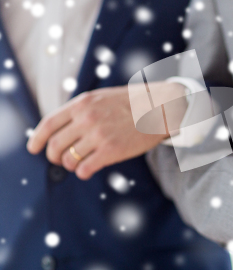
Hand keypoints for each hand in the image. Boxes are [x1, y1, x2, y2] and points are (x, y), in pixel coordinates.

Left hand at [27, 83, 187, 179]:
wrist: (161, 107)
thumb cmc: (133, 103)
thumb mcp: (102, 97)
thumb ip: (82, 110)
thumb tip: (62, 128)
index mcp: (82, 104)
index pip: (48, 124)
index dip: (37, 139)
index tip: (34, 148)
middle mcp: (87, 119)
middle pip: (55, 145)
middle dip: (53, 156)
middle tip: (59, 159)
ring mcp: (99, 135)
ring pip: (69, 159)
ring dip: (70, 165)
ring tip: (78, 163)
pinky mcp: (111, 151)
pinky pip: (84, 168)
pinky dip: (82, 172)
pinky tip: (88, 169)